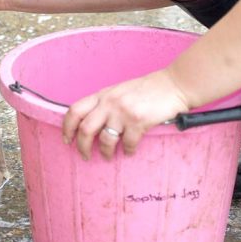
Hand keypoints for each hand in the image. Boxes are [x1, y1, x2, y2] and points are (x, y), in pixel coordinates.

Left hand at [61, 69, 190, 160]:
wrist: (173, 85)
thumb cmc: (147, 90)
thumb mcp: (119, 91)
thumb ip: (105, 104)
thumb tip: (92, 124)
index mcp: (102, 95)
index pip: (74, 110)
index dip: (67, 127)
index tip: (67, 139)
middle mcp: (109, 103)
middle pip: (85, 128)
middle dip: (81, 146)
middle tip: (84, 156)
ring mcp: (123, 112)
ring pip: (105, 139)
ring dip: (105, 152)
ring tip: (108, 156)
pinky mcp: (138, 121)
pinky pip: (128, 143)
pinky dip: (128, 150)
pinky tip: (130, 152)